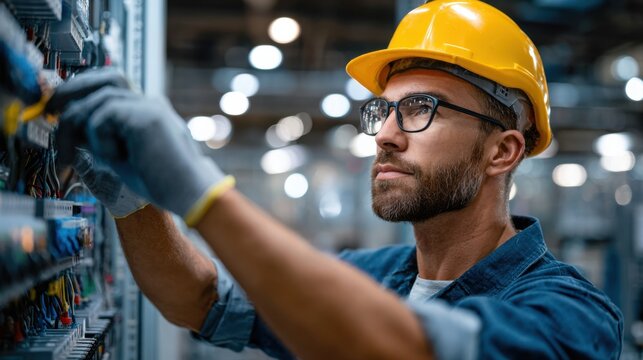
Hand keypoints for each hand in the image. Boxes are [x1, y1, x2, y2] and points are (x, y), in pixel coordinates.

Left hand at [49, 69, 234, 225]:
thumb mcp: (120, 156)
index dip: (83, 91)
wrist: (190, 193)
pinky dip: (100, 139)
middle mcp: (150, 103)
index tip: (60, 109)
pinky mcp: (146, 116)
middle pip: (106, 77)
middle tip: (51, 108)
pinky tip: (118, 158)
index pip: (110, 87)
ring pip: (100, 98)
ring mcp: (150, 106)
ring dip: (80, 126)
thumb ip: (99, 138)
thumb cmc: (161, 182)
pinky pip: (104, 116)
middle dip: (73, 89)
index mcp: (147, 111)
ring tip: (76, 154)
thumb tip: (69, 126)